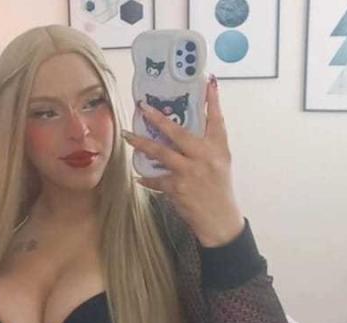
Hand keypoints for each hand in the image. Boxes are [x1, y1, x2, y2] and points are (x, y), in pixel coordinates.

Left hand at [123, 75, 245, 246]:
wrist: (219, 219)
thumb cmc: (218, 190)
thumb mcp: (219, 164)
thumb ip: (204, 147)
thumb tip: (181, 132)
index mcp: (218, 148)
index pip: (216, 119)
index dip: (212, 100)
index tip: (208, 80)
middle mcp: (205, 156)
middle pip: (178, 132)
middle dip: (159, 118)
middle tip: (143, 107)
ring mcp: (190, 172)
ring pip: (161, 152)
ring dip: (141, 144)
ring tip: (127, 136)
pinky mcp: (178, 187)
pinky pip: (156, 178)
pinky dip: (147, 178)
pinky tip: (139, 176)